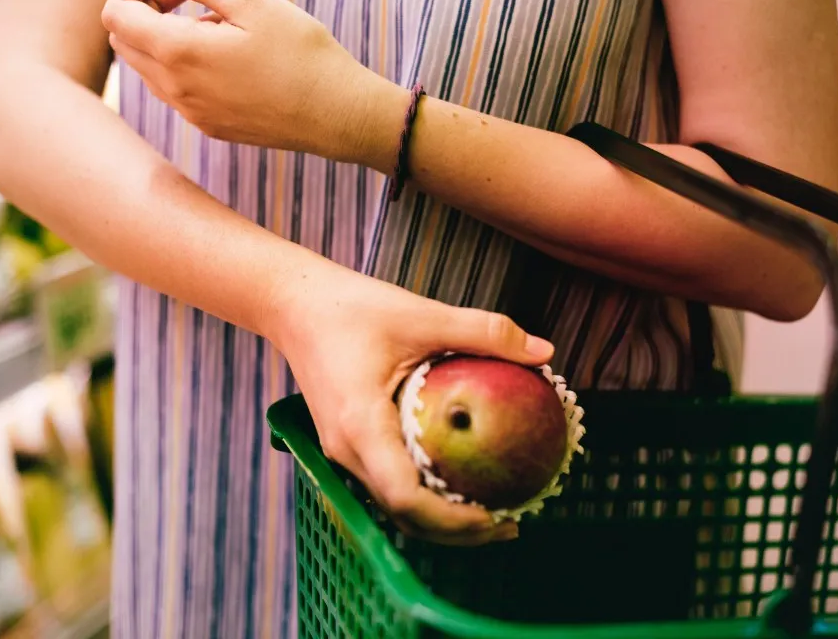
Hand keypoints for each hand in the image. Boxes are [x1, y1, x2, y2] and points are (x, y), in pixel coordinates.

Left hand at [100, 0, 407, 166]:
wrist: (338, 116)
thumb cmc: (302, 55)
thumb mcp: (252, 1)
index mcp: (179, 54)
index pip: (116, 15)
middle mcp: (176, 90)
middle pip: (125, 43)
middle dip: (142, 8)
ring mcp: (192, 113)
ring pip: (149, 68)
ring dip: (163, 36)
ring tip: (215, 20)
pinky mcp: (211, 126)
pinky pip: (176, 90)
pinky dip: (183, 63)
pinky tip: (228, 52)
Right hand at [271, 263, 554, 544]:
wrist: (293, 305)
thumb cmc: (349, 307)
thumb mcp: (422, 313)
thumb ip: (483, 331)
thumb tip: (544, 352)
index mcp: (361, 425)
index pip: (405, 496)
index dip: (452, 519)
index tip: (496, 517)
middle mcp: (346, 449)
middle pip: (402, 513)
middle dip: (456, 531)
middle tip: (511, 523)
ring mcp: (342, 450)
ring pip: (393, 505)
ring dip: (440, 518)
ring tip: (492, 512)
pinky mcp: (346, 443)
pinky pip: (387, 482)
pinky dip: (424, 495)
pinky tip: (457, 481)